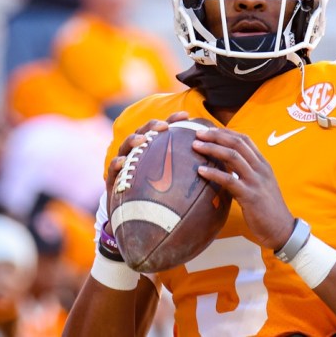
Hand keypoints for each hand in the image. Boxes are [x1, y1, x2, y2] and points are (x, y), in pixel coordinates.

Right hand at [104, 111, 189, 229]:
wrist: (136, 221)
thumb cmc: (161, 201)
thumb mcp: (178, 186)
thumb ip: (193, 175)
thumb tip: (222, 170)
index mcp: (154, 151)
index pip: (163, 132)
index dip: (173, 121)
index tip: (186, 116)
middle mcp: (139, 154)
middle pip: (144, 132)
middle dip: (153, 126)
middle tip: (164, 127)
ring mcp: (125, 165)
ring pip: (126, 146)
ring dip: (134, 140)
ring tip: (143, 140)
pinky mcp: (113, 179)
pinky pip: (113, 169)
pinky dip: (117, 163)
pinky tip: (123, 162)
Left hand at [193, 127, 294, 250]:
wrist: (282, 229)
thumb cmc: (268, 209)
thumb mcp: (260, 185)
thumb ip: (246, 173)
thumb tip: (224, 165)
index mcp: (263, 164)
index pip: (244, 140)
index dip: (226, 132)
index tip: (209, 130)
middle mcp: (260, 169)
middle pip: (237, 144)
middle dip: (216, 136)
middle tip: (198, 133)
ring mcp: (256, 181)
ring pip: (233, 157)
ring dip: (212, 149)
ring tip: (195, 146)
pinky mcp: (250, 196)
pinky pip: (229, 180)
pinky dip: (213, 173)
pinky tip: (200, 171)